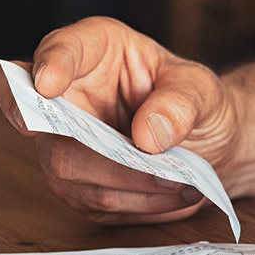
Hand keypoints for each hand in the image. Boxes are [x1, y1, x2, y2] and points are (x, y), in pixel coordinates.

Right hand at [0, 17, 242, 224]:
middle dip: (100, 152)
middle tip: (155, 161)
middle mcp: (67, 96)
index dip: (49, 65)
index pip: (58, 50)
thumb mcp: (201, 89)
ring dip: (130, 184)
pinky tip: (173, 195)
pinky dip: (138, 204)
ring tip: (181, 183)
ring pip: (68, 172)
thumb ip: (180, 103)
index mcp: (93, 50)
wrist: (207, 142)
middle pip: (48, 124)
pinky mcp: (77, 186)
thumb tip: (148, 135)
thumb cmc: (194, 101)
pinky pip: (95, 202)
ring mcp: (63, 144)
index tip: (48, 85)